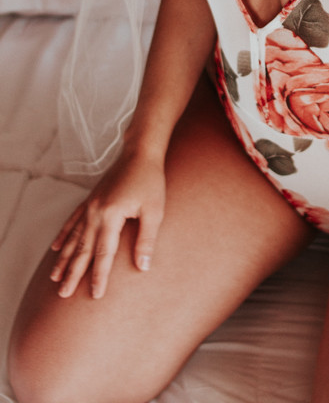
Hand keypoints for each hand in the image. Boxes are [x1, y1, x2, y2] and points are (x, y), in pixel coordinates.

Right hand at [49, 151, 165, 299]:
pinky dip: (64, 236)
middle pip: (82, 249)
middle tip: (63, 295)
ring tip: (54, 278)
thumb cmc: (150, 181)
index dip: (99, 276)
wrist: (139, 152)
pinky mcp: (90, 200)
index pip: (103, 254)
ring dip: (64, 259)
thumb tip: (143, 267)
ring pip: (73, 238)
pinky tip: (56, 248)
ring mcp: (90, 205)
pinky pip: (72, 222)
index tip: (95, 295)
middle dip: (72, 274)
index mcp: (110, 216)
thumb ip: (146, 240)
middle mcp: (95, 212)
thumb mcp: (154, 211)